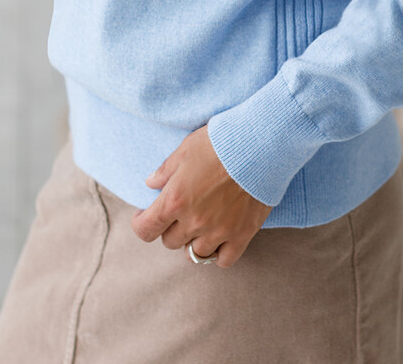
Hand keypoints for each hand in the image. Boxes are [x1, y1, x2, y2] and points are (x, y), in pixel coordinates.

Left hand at [131, 124, 274, 268]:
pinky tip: (219, 238)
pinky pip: (223, 260)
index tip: (145, 216)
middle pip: (170, 242)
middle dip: (170, 228)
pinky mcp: (242, 235)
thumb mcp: (186, 148)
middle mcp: (194, 221)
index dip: (142, 223)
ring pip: (195, 253)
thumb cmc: (220, 142)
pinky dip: (218, 253)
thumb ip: (166, 170)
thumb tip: (151, 183)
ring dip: (193, 241)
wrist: (260, 144)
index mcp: (175, 199)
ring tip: (200, 225)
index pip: (145, 230)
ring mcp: (218, 231)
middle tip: (179, 213)